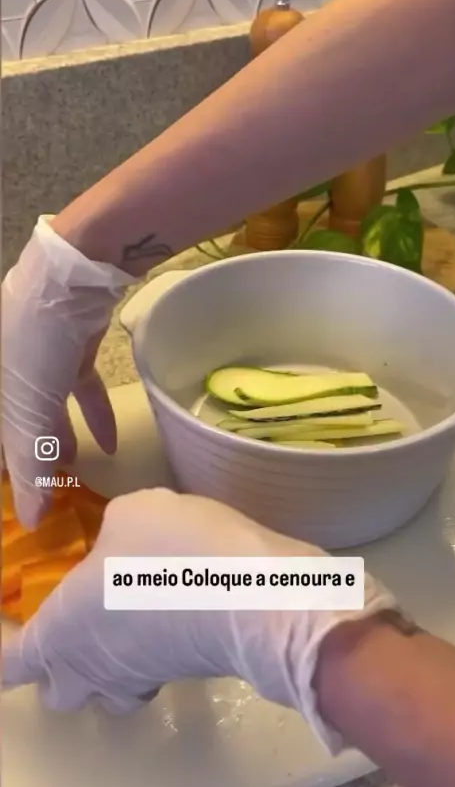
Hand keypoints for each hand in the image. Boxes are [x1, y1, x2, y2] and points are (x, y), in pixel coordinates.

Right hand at [1, 216, 133, 526]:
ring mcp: (40, 353)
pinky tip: (111, 443)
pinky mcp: (72, 345)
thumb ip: (30, 457)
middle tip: (48, 489)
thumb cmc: (39, 337)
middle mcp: (7, 367)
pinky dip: (93, 415)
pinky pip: (78, 389)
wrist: (77, 269)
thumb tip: (32, 517)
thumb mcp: (28, 401)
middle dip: (33, 455)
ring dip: (62, 439)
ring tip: (73, 471)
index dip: (11, 466)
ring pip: (48, 406)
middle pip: (17, 421)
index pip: (1, 434)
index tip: (24, 499)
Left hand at [2, 488, 395, 753]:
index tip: (15, 620)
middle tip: (73, 623)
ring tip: (123, 616)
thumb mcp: (130, 513)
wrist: (254, 592)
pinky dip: (152, 644)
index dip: (5, 644)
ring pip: (109, 690)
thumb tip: (117, 542)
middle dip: (59, 666)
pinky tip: (170, 599)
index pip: (10, 663)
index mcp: (63, 632)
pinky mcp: (185, 672)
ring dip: (107, 664)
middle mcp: (96, 667)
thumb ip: (109, 530)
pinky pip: (152, 667)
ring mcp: (143, 675)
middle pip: (58, 692)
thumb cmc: (170, 550)